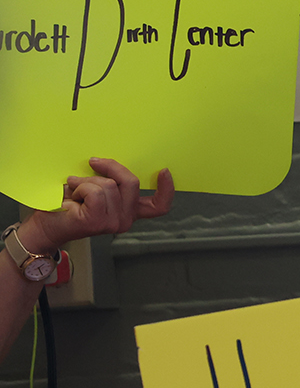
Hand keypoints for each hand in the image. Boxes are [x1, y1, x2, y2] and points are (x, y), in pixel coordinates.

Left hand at [18, 159, 173, 252]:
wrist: (45, 224)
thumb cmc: (66, 205)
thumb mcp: (96, 189)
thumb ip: (111, 182)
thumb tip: (114, 163)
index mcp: (128, 212)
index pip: (158, 207)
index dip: (167, 189)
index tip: (164, 171)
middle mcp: (125, 220)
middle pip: (132, 182)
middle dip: (111, 167)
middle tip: (93, 162)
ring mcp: (113, 223)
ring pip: (109, 185)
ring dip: (87, 181)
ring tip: (75, 189)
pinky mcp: (98, 221)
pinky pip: (95, 191)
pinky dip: (81, 187)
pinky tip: (72, 196)